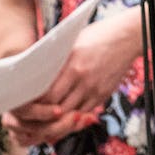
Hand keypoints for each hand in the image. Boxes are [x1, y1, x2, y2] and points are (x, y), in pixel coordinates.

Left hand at [2, 11, 140, 146]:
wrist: (127, 36)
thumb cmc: (97, 35)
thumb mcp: (72, 43)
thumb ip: (56, 60)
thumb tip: (34, 73)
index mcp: (72, 64)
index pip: (47, 95)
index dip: (35, 103)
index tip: (27, 102)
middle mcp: (84, 79)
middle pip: (57, 109)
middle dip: (43, 114)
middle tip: (32, 114)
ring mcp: (95, 89)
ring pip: (70, 115)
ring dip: (57, 118)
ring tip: (46, 116)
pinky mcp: (104, 95)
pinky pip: (84, 113)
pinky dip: (72, 116)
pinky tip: (64, 113)